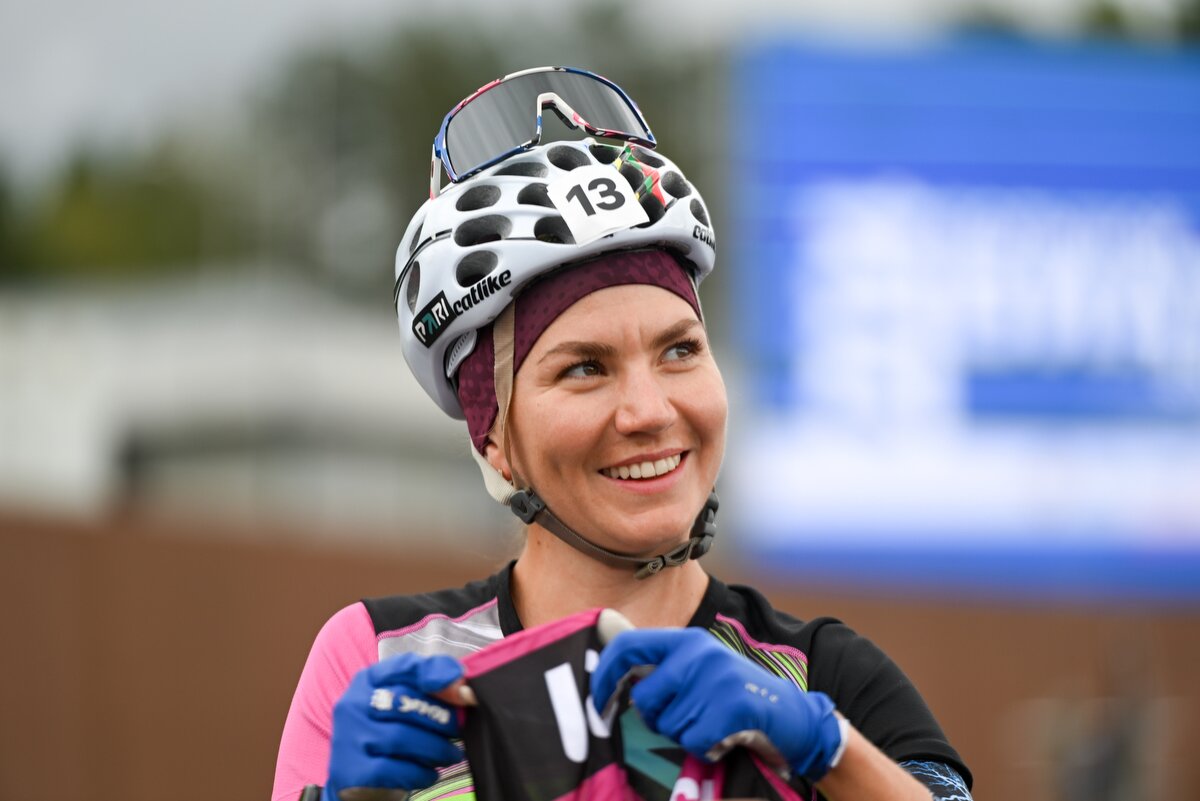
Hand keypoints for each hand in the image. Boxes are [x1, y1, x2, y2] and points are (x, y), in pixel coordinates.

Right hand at [326, 653, 464, 800]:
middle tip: (458, 730)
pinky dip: (420, 772)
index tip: (460, 688)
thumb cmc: (393, 734)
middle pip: (403, 702)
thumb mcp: (409, 706)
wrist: (364, 781)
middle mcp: (353, 703)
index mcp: (368, 680)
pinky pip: (394, 769)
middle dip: (439, 717)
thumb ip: (437, 689)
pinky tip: (430, 773)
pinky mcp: (352, 770)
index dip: (435, 673)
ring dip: (435, 748)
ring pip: (399, 737)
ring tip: (451, 754)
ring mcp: (349, 737)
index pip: (403, 666)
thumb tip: (465, 688)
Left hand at [591, 628, 845, 781]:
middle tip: (684, 719)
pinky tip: (723, 738)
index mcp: (685, 641)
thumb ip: (660, 667)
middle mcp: (698, 653)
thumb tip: (608, 669)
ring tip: (711, 724)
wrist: (793, 717)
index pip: (628, 646)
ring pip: (669, 724)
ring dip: (685, 735)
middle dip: (657, 719)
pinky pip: (693, 741)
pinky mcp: (731, 706)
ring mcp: (716, 678)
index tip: (598, 703)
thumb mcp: (698, 670)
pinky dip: (705, 748)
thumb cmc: (733, 696)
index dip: (605, 676)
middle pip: (645, 698)